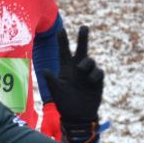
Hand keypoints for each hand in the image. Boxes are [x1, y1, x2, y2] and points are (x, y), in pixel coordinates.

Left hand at [43, 26, 103, 142]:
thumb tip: (45, 70)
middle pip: (81, 49)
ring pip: (90, 60)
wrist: (79, 115)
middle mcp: (77, 68)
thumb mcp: (56, 92)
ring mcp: (88, 73)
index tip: (61, 30)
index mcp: (65, 69)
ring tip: (82, 70)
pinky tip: (90, 81)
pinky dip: (94, 74)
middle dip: (83, 38)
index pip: (64, 52)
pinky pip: (98, 72)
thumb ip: (51, 81)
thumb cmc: (65, 103)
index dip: (63, 41)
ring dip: (86, 63)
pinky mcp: (97, 80)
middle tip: (84, 26)